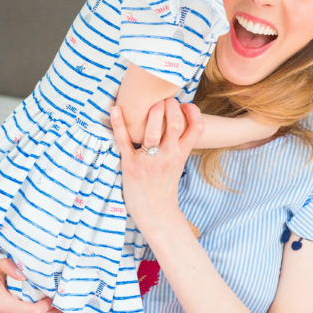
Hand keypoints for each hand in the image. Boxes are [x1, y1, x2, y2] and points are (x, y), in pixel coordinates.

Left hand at [110, 98, 202, 236]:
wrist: (155, 212)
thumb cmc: (164, 184)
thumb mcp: (178, 163)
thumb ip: (179, 143)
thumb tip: (177, 118)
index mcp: (181, 154)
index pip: (197, 127)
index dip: (193, 111)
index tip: (184, 104)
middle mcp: (168, 155)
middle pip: (174, 123)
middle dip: (170, 105)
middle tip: (164, 100)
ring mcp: (149, 160)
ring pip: (153, 130)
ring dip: (152, 111)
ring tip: (150, 104)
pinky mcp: (130, 164)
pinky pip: (124, 141)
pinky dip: (118, 123)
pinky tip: (115, 108)